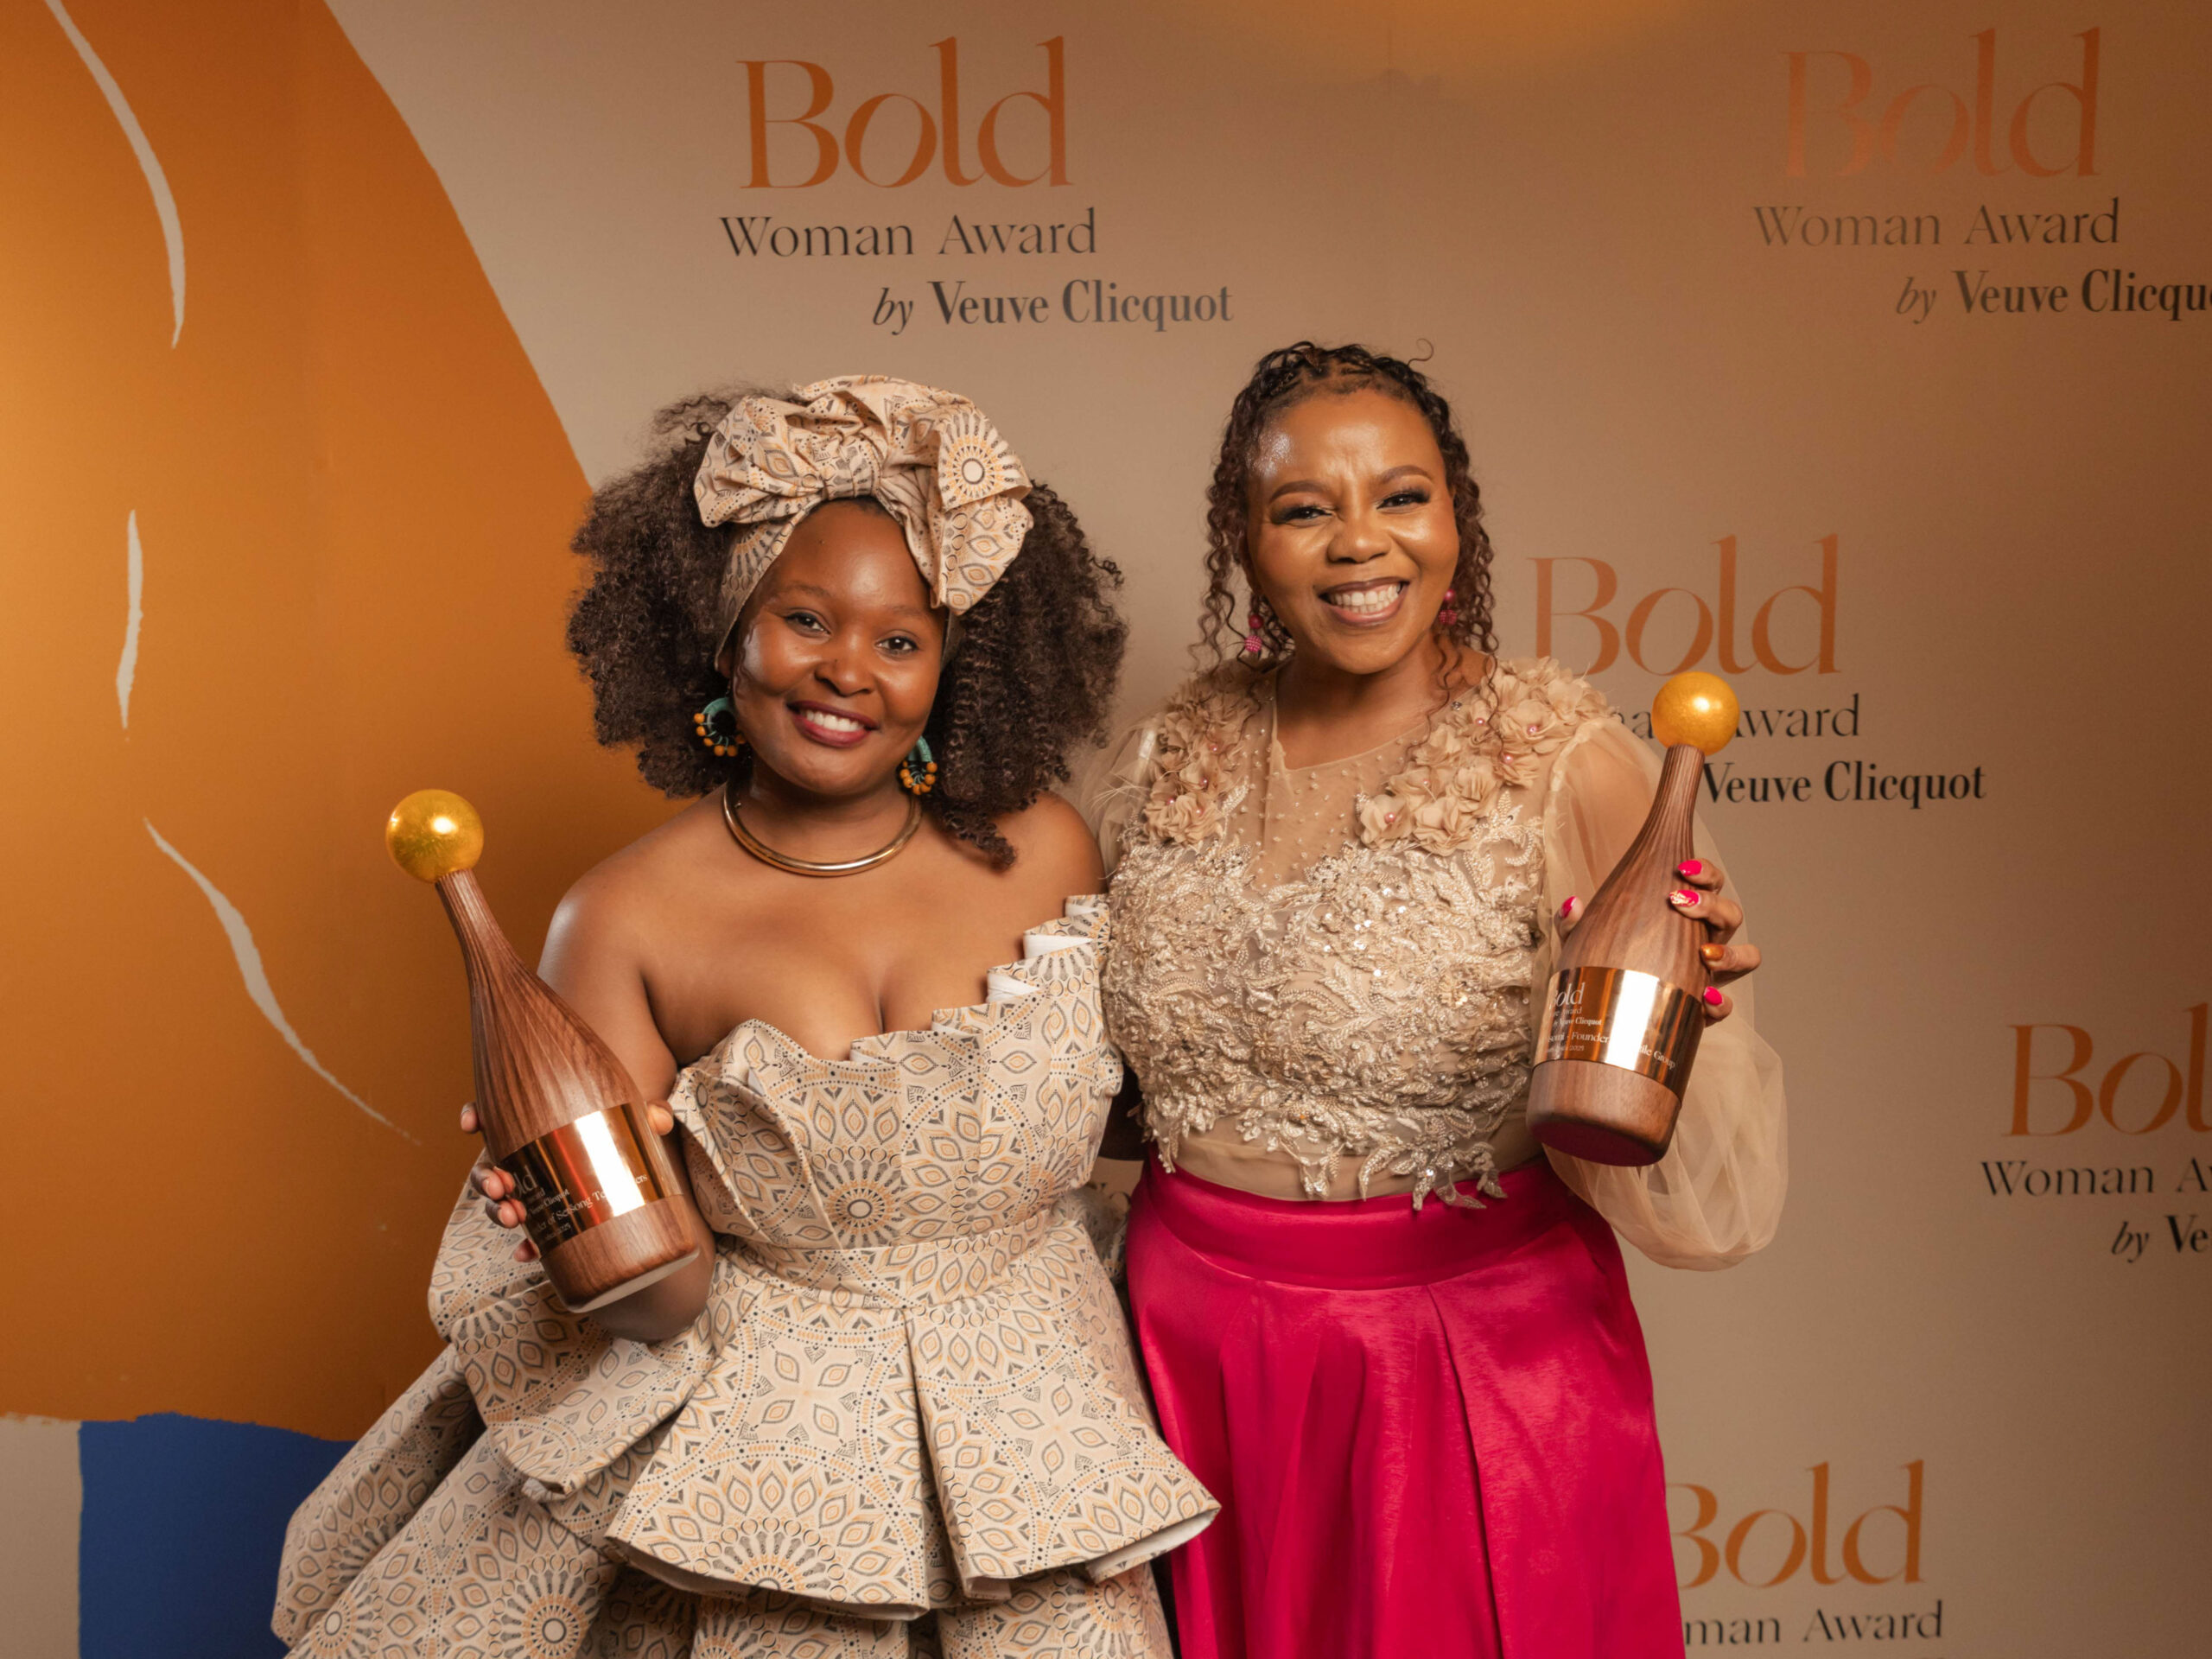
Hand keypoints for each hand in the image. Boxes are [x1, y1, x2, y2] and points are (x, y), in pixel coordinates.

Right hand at [459, 1101, 677, 1262]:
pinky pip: (528, 1234)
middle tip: (500, 1187)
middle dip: (485, 1178)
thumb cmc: (624, 1132)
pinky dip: (525, 1245)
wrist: (636, 1168)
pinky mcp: (549, 1218)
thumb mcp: (635, 1121)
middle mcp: (527, 1158)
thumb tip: (659, 1118)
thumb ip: (648, 1115)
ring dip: (495, 1210)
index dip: (476, 1117)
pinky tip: (526, 1254)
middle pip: (490, 1166)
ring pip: (499, 1201)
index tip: (472, 1125)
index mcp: (536, 1126)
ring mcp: (534, 1189)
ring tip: (511, 1216)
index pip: (496, 1116)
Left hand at [1556, 858, 1761, 1022]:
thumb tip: (1572, 903)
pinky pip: (1726, 1005)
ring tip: (1704, 952)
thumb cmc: (1601, 965)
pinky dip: (1721, 1001)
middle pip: (1731, 914)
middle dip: (1712, 903)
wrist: (1600, 1014)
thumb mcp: (1582, 942)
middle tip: (1678, 901)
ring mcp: (1708, 975)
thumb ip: (1573, 924)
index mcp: (1683, 917)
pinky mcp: (1702, 1010)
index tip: (1682, 868)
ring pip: (1747, 957)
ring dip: (1732, 953)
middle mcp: (1703, 940)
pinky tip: (1704, 997)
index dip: (1705, 872)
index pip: (1709, 883)